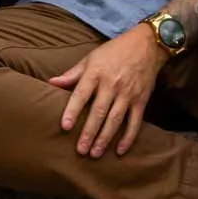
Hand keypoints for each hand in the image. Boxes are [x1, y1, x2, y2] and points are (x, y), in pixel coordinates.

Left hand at [48, 24, 163, 157]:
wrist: (146, 45)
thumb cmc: (114, 51)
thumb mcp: (90, 58)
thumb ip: (72, 74)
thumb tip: (50, 82)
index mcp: (96, 73)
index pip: (81, 94)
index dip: (72, 111)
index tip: (65, 127)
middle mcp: (111, 85)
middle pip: (98, 112)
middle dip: (89, 132)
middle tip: (80, 150)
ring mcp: (128, 94)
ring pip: (115, 119)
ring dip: (105, 138)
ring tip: (95, 153)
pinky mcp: (141, 100)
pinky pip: (135, 122)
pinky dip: (128, 137)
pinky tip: (120, 150)